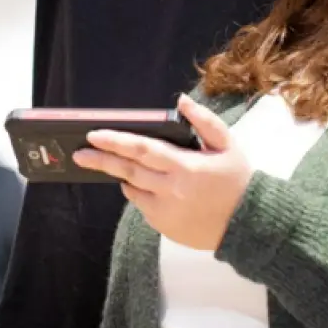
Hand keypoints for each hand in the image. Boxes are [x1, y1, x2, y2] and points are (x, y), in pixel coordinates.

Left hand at [73, 94, 253, 250]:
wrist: (247, 223)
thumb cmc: (237, 180)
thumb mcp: (227, 144)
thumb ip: (204, 121)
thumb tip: (182, 101)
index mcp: (184, 166)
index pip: (142, 150)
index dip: (115, 141)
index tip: (93, 135)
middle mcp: (170, 190)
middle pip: (127, 171)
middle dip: (101, 160)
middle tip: (80, 153)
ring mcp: (164, 212)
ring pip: (132, 190)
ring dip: (123, 176)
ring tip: (118, 165)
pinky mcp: (163, 227)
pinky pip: (142, 206)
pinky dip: (140, 193)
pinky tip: (148, 185)